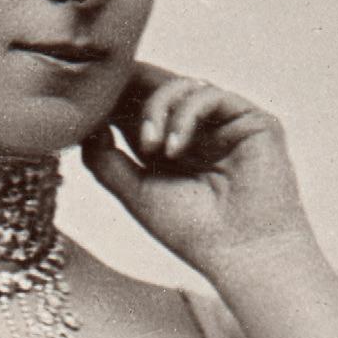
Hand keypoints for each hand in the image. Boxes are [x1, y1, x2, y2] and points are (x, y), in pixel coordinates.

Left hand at [81, 63, 313, 279]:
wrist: (242, 252)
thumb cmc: (193, 231)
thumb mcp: (135, 193)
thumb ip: (106, 161)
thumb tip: (86, 126)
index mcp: (170, 146)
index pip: (137, 107)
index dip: (113, 99)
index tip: (86, 108)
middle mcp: (198, 130)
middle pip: (158, 87)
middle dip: (130, 90)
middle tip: (109, 102)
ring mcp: (224, 122)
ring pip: (181, 85)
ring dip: (156, 108)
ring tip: (150, 147)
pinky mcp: (251, 118)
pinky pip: (209, 95)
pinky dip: (184, 115)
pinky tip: (174, 149)